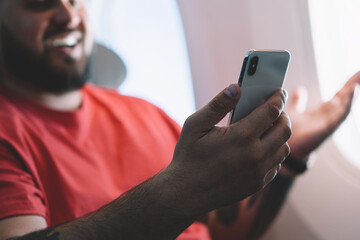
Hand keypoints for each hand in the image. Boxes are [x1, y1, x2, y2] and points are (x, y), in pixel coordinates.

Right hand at [168, 84, 290, 214]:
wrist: (186, 192)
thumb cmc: (188, 156)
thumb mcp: (196, 125)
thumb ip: (218, 104)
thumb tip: (236, 87)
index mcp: (241, 136)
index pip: (271, 111)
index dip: (278, 98)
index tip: (280, 92)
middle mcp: (255, 155)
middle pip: (284, 129)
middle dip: (283, 115)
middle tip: (275, 110)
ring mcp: (258, 172)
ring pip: (284, 148)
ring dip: (280, 135)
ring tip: (268, 129)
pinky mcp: (258, 183)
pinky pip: (276, 164)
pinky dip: (274, 153)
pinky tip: (261, 148)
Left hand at [287, 71, 359, 159]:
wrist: (286, 149)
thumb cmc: (291, 134)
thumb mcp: (294, 112)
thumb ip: (298, 101)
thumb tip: (299, 89)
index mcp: (324, 111)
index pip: (341, 95)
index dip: (350, 84)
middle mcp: (329, 116)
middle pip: (347, 98)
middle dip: (356, 85)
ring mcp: (330, 122)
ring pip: (346, 105)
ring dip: (353, 93)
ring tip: (359, 81)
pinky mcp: (327, 129)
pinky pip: (340, 115)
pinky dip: (347, 103)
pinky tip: (352, 92)